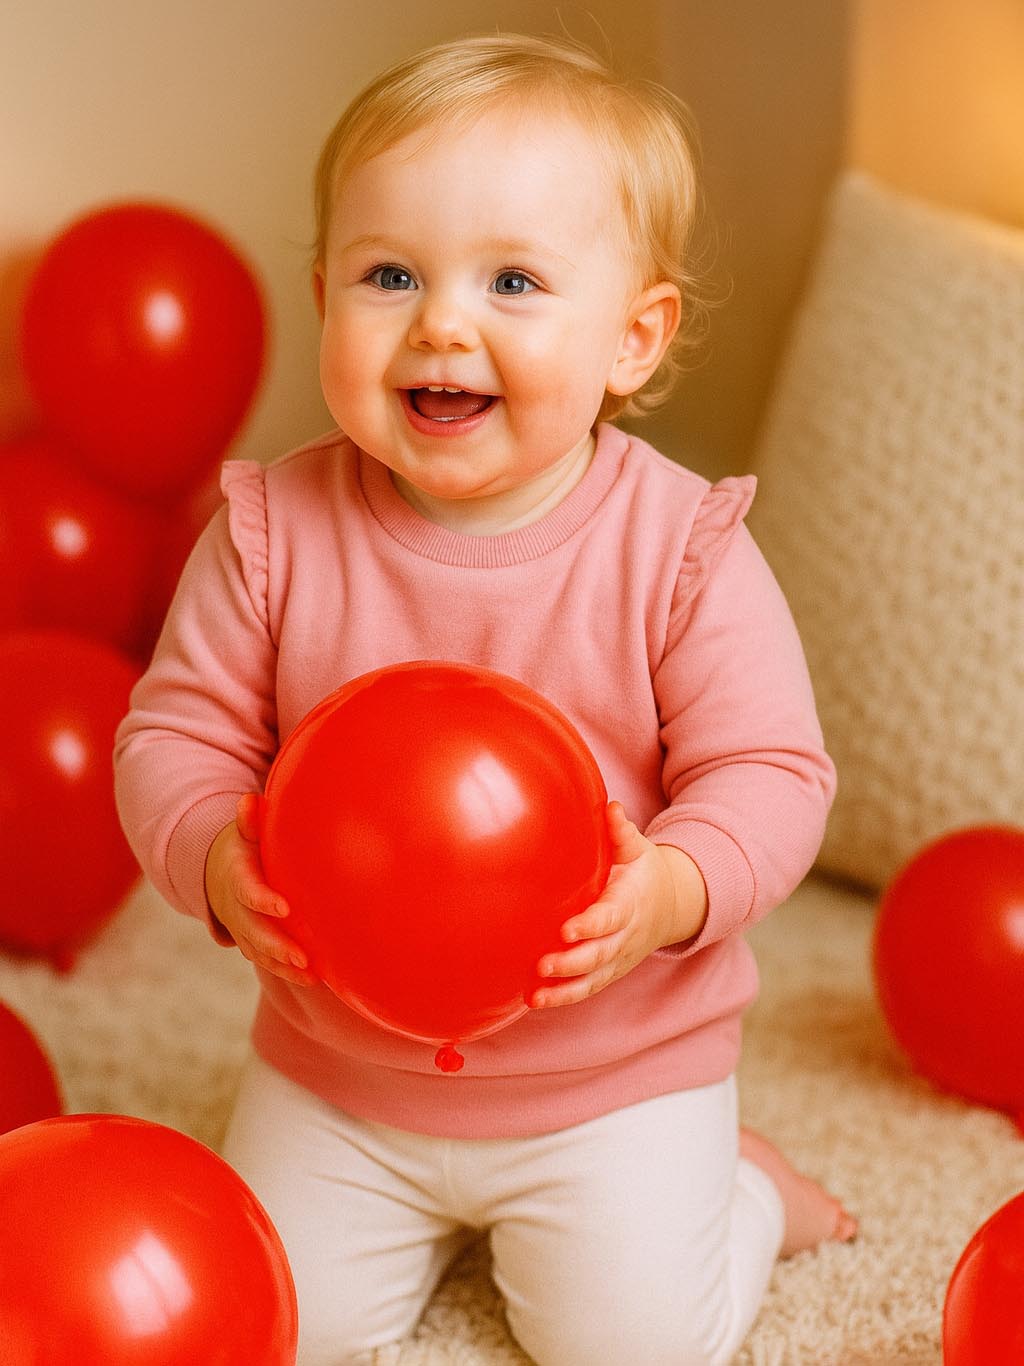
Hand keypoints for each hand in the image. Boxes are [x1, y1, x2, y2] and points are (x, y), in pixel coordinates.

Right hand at [204, 794, 318, 985]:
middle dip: (276, 945)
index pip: (247, 890)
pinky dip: (286, 971)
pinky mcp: (252, 942)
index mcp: (237, 877)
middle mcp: (236, 908)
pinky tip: (313, 978)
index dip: (262, 900)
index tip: (284, 908)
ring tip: (311, 975)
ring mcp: (243, 928)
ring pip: (260, 951)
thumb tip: (250, 801)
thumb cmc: (245, 848)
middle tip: (302, 957)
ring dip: (283, 964)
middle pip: (253, 931)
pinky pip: (267, 960)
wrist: (220, 874)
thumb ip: (249, 821)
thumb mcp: (243, 833)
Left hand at [531, 801, 707, 1008]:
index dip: (590, 926)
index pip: (610, 917)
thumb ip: (621, 831)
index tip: (567, 930)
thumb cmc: (644, 872)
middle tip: (543, 964)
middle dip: (572, 963)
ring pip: (593, 979)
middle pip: (600, 954)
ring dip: (565, 990)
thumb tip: (610, 806)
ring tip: (536, 996)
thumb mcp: (638, 848)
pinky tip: (536, 1000)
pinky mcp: (610, 971)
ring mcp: (618, 957)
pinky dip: (565, 998)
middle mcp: (625, 935)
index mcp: (630, 902)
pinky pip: (588, 988)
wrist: (671, 905)